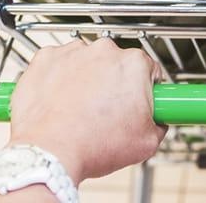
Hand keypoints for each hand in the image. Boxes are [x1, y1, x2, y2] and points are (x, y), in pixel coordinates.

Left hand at [7, 38, 166, 182]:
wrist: (49, 153)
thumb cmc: (94, 146)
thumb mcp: (147, 142)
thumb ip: (160, 124)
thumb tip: (157, 122)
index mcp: (134, 64)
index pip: (148, 69)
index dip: (144, 89)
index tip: (135, 102)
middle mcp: (104, 50)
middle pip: (116, 63)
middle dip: (113, 83)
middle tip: (106, 112)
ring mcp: (73, 52)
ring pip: (86, 62)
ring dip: (85, 79)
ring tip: (79, 110)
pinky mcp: (45, 58)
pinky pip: (58, 64)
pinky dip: (58, 78)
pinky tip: (59, 102)